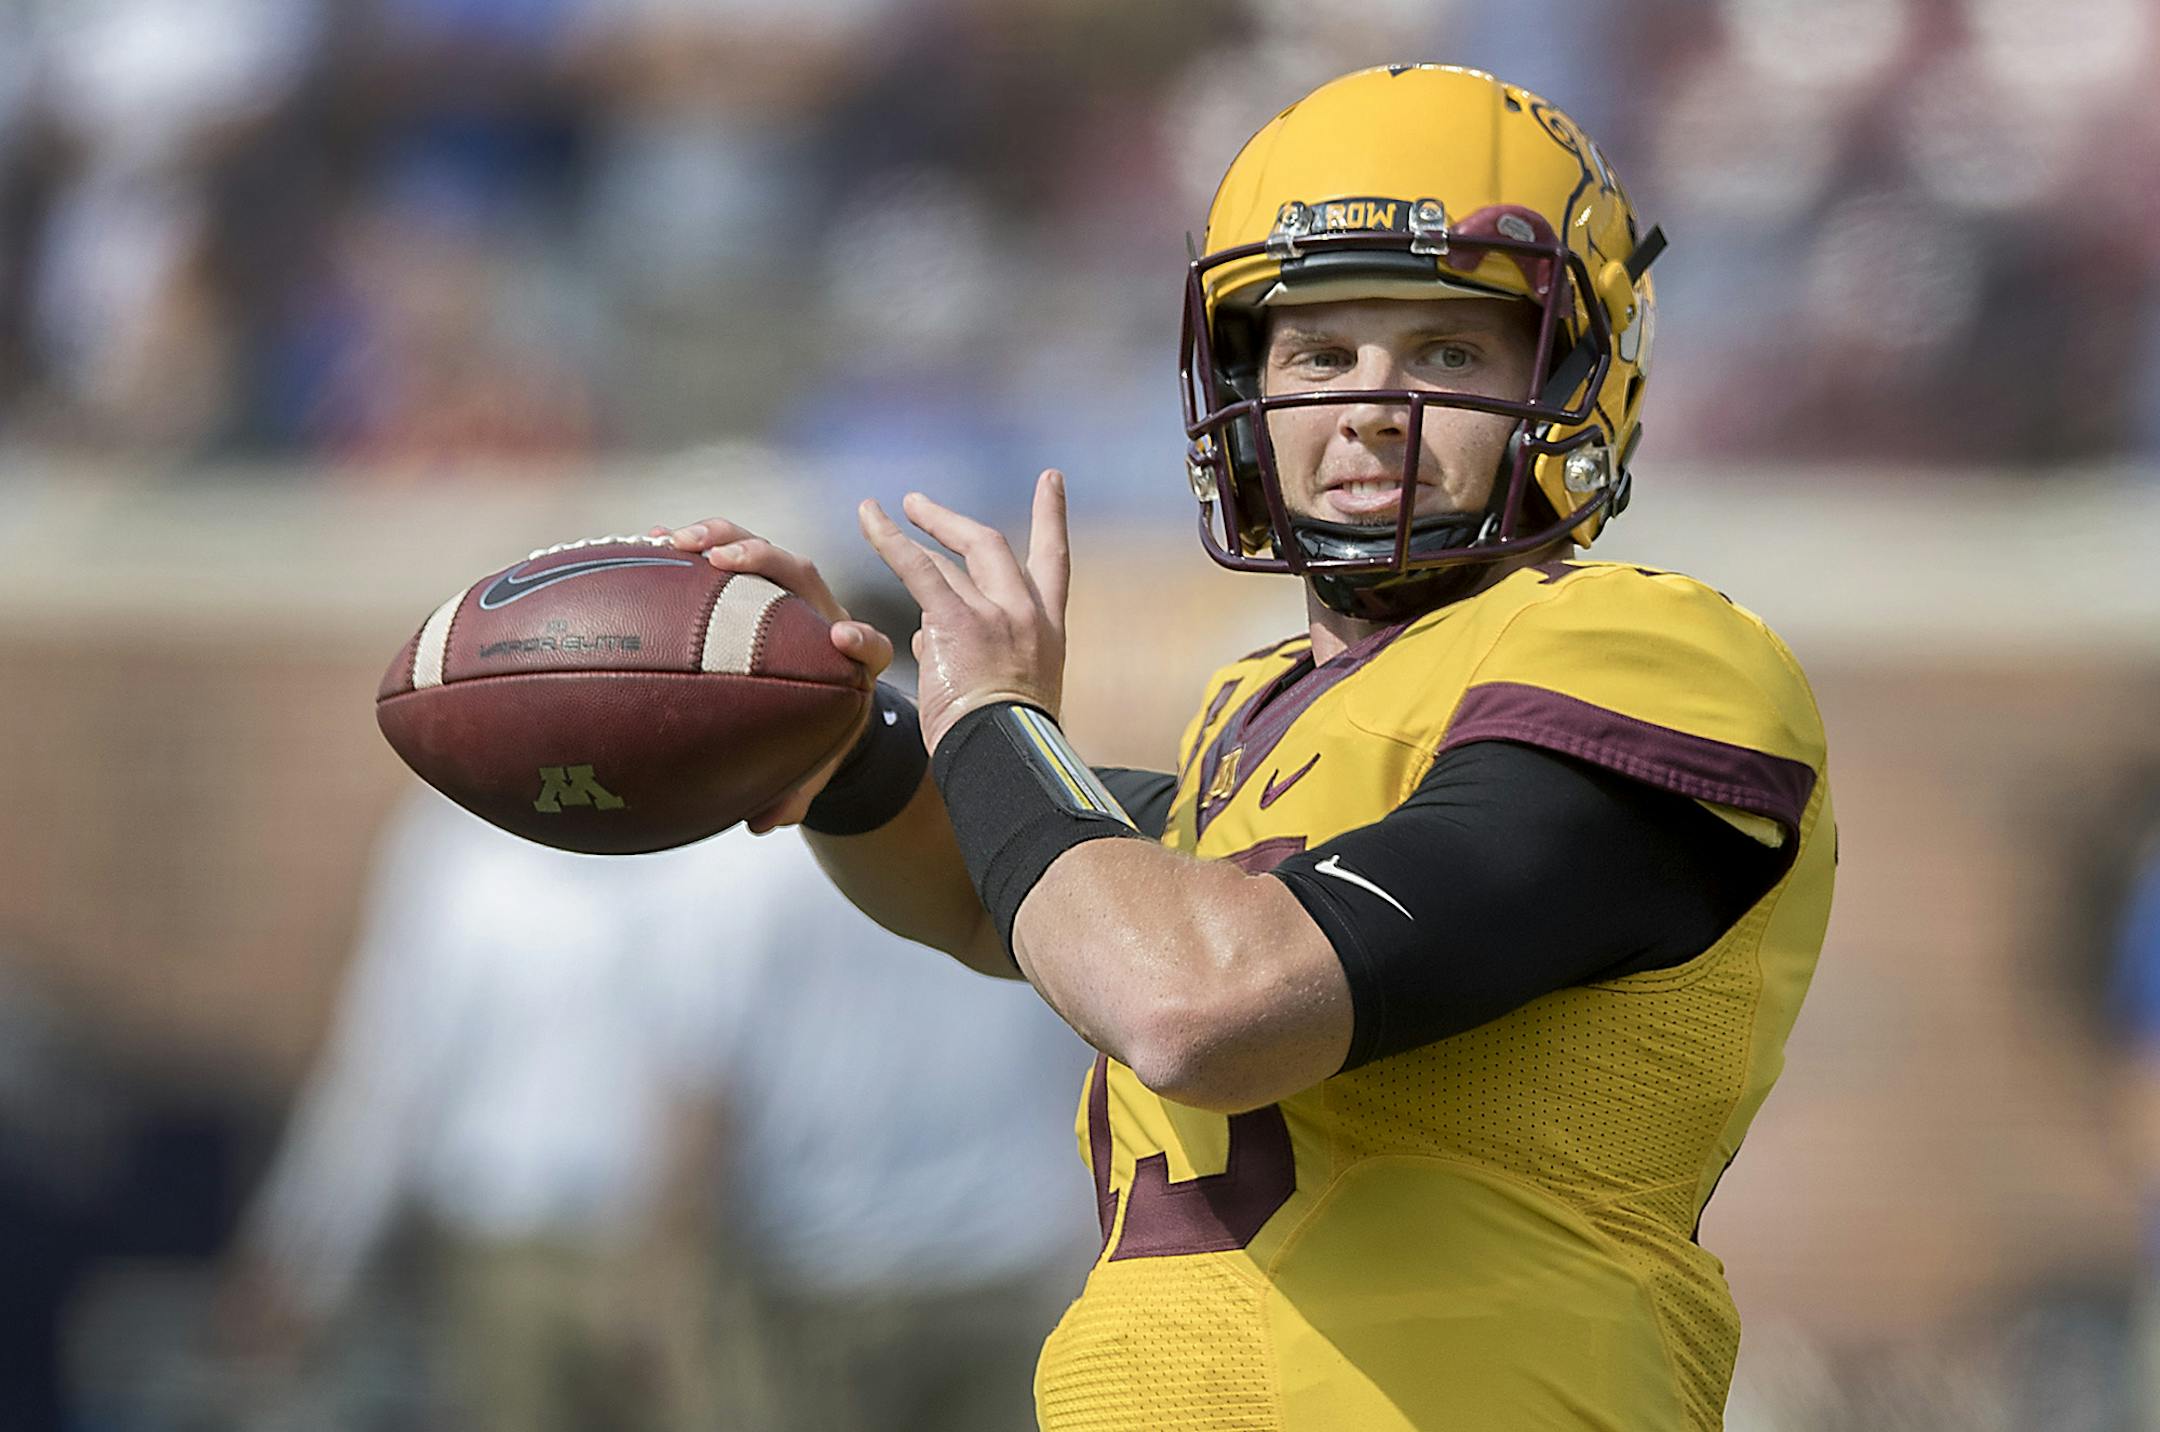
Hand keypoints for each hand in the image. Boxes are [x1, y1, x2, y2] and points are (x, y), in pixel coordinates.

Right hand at [657, 519, 895, 830]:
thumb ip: (795, 791)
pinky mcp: (761, 583)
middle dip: (764, 560)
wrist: (821, 699)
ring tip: (677, 541)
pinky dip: (697, 546)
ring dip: (724, 539)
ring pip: (766, 553)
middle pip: (805, 575)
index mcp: (854, 661)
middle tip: (721, 559)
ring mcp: (792, 593)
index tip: (842, 637)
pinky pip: (731, 554)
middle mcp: (824, 615)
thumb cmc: (818, 730)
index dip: (860, 638)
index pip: (869, 644)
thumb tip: (765, 822)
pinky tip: (651, 542)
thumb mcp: (813, 762)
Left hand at [857, 470, 1068, 752]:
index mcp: (1048, 631)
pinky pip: (918, 568)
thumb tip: (930, 637)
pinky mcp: (958, 619)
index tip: (1049, 482)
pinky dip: (890, 539)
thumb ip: (973, 652)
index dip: (1051, 518)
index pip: (1054, 562)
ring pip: (950, 561)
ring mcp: (994, 613)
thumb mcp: (1010, 691)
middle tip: (922, 506)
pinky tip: (870, 516)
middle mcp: (1026, 612)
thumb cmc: (1008, 743)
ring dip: (915, 532)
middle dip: (954, 522)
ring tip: (883, 514)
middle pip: (992, 546)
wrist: (1009, 758)